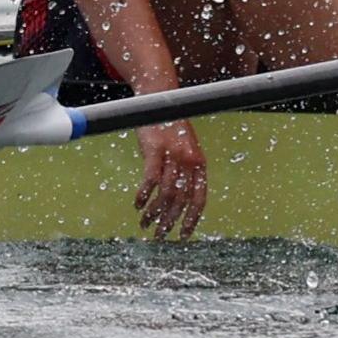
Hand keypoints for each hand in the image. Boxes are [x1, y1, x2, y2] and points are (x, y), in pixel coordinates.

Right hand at [135, 121, 206, 238]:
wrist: (163, 102)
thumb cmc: (172, 130)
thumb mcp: (185, 151)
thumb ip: (184, 172)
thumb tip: (176, 201)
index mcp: (200, 164)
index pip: (199, 198)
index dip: (191, 219)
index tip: (183, 235)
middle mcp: (190, 161)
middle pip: (181, 200)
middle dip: (170, 221)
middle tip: (159, 235)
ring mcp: (173, 155)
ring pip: (165, 193)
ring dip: (154, 212)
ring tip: (145, 223)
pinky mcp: (155, 150)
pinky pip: (150, 179)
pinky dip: (143, 195)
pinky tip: (137, 204)